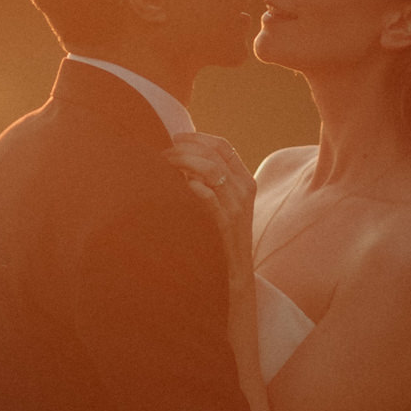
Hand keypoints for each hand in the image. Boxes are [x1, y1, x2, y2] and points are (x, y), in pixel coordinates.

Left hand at [166, 133, 255, 290]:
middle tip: (165, 153)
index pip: (223, 147)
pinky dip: (190, 186)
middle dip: (186, 148)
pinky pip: (207, 195)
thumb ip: (213, 183)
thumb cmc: (223, 239)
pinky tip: (178, 187)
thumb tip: (183, 161)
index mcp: (246, 182)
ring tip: (165, 166)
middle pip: (214, 154)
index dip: (198, 138)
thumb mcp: (226, 206)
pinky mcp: (226, 223)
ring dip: (184, 162)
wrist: (236, 273)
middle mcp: (244, 190)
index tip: (176, 138)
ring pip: (211, 170)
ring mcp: (236, 206)